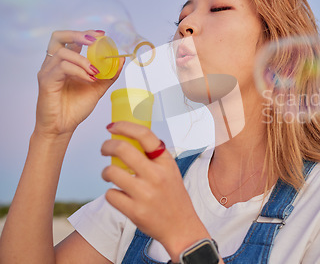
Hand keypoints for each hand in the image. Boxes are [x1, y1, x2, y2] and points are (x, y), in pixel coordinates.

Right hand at [35, 30, 123, 137]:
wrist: (62, 127)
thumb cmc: (75, 108)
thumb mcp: (97, 88)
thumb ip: (108, 74)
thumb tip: (121, 59)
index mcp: (64, 62)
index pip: (70, 39)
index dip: (85, 33)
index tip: (102, 34)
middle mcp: (53, 64)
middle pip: (58, 37)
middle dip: (78, 35)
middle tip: (94, 41)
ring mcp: (48, 71)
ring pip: (63, 53)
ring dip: (83, 60)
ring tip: (95, 72)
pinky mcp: (46, 81)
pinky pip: (62, 68)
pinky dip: (79, 71)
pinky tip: (89, 79)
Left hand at [101, 121, 211, 260]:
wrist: (181, 228)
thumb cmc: (172, 197)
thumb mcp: (170, 172)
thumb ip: (154, 157)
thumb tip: (130, 138)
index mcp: (166, 162)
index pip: (145, 135)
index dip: (125, 126)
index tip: (112, 126)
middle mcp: (157, 176)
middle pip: (122, 149)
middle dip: (107, 146)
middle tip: (104, 149)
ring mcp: (145, 194)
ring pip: (111, 172)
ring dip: (105, 172)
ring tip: (110, 175)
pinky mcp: (134, 211)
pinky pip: (110, 194)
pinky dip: (111, 194)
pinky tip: (119, 196)